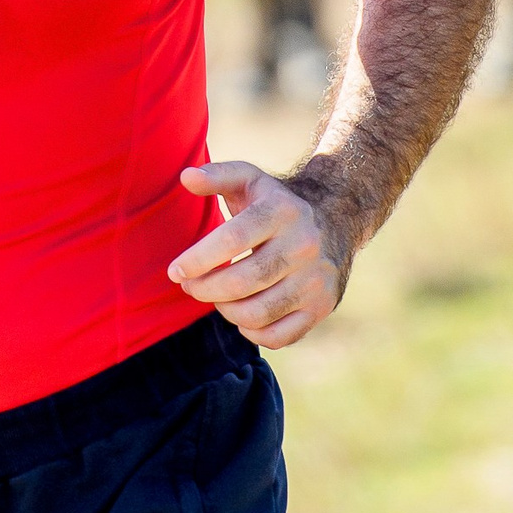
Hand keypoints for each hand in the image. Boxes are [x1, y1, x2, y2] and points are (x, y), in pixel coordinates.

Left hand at [167, 162, 342, 348]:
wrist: (336, 220)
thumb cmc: (275, 203)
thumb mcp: (250, 179)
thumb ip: (216, 175)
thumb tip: (187, 178)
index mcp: (282, 211)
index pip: (233, 239)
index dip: (198, 259)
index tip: (175, 271)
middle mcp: (304, 245)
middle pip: (242, 282)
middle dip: (205, 289)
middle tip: (190, 286)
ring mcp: (317, 280)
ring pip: (257, 314)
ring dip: (225, 311)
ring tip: (215, 297)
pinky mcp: (323, 306)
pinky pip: (278, 336)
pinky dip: (251, 333)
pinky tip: (241, 314)